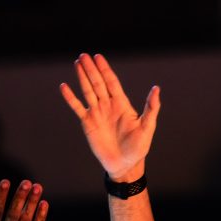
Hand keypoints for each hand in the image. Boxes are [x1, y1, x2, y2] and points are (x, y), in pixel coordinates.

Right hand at [60, 53, 159, 181]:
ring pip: (87, 91)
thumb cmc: (138, 147)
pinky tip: (64, 87)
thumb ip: (151, 107)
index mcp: (122, 104)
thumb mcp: (147, 127)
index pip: (111, 82)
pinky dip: (70, 98)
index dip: (105, 70)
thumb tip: (156, 88)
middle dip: (91, 69)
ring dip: (81, 77)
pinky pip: (77, 108)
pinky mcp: (88, 123)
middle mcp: (108, 105)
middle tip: (83, 55)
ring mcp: (97, 113)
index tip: (99, 57)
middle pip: (97, 83)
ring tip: (77, 64)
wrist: (124, 165)